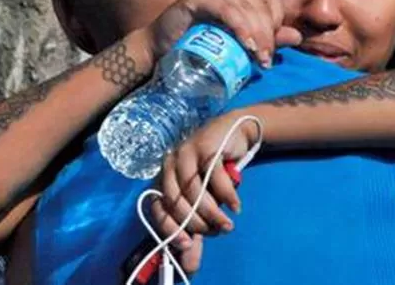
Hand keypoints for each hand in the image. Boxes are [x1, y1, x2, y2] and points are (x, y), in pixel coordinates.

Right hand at [143, 0, 301, 66]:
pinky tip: (246, 45)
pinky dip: (240, 27)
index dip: (276, 24)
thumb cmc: (194, 47)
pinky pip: (227, 9)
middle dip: (268, 34)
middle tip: (265, 61)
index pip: (271, 0)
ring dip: (257, 35)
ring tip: (258, 59)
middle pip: (261, 4)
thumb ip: (265, 38)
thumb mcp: (235, 44)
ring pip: (246, 7)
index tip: (269, 52)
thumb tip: (297, 38)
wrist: (158, 51)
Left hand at [151, 112, 255, 247]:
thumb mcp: (204, 199)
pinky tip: (236, 206)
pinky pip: (216, 179)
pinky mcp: (207, 147)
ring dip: (213, 213)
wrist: (235, 132)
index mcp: (164, 176)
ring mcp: (188, 153)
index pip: (158, 207)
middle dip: (196, 223)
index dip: (170, 228)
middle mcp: (171, 163)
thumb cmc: (216, 169)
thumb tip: (189, 263)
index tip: (186, 244)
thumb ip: (196, 228)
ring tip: (227, 224)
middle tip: (214, 232)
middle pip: (177, 202)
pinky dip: (228, 197)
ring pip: (196, 192)